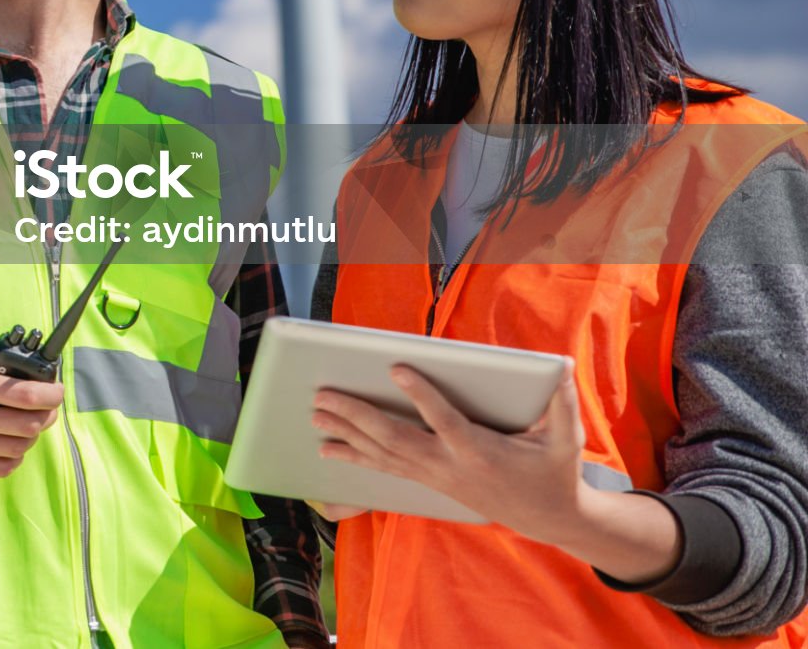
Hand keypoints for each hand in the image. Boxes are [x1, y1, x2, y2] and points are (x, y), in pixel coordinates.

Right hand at [0, 332, 62, 477]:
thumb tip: (33, 358)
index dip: (51, 395)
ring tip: (27, 424)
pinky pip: (1, 468)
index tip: (56, 391)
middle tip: (46, 408)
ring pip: (18, 448)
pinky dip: (14, 457)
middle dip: (47, 415)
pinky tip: (10, 443)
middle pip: (27, 425)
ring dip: (32, 436)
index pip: (26, 395)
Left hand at [311, 362, 586, 541]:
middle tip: (324, 395)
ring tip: (315, 414)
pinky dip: (355, 456)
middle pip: (397, 439)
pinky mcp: (428, 481)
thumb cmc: (554, 471)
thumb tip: (561, 365)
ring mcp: (436, 476)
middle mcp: (451, 466)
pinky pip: (385, 468)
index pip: (445, 420)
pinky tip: (327, 448)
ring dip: (346, 434)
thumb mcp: (567, 439)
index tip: (396, 368)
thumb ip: (561, 403)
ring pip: (384, 455)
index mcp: (481, 451)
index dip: (421, 395)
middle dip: (358, 416)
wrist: (546, 517)